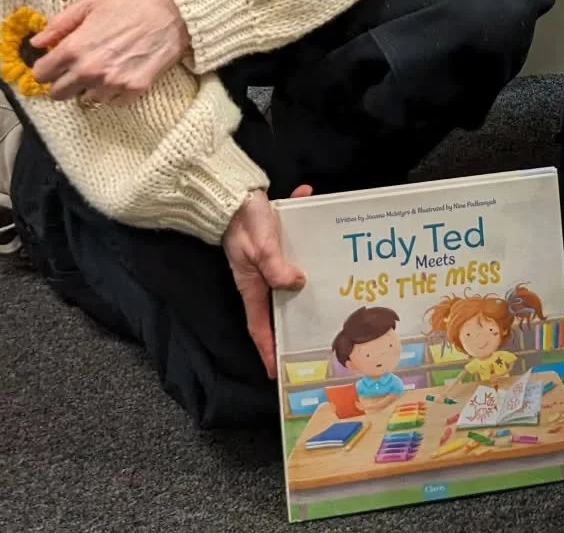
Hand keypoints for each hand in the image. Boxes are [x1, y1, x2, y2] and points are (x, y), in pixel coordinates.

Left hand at [30, 0, 191, 104]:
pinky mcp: (133, 91)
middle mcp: (89, 71)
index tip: (53, 64)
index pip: (41, 74)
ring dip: (88, 88)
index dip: (45, 67)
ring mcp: (112, 84)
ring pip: (85, 100)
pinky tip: (120, 74)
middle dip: (63, 82)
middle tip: (76, 69)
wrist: (174, 14)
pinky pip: (111, 102)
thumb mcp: (91, 3)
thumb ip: (60, 24)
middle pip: (58, 94)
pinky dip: (111, 92)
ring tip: (102, 70)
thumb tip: (36, 42)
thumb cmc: (132, 5)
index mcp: (75, 48)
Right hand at [224, 185, 312, 378]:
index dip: (267, 349)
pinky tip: (312, 201)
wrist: (233, 191)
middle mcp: (260, 275)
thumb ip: (277, 268)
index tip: (276, 371)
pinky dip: (303, 220)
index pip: (259, 325)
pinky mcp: (273, 237)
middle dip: (293, 320)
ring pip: (289, 273)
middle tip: (315, 333)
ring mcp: (267, 257)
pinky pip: (293, 233)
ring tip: (331, 288)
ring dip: (306, 276)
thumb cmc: (245, 223)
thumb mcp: (261, 249)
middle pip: (278, 303)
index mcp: (252, 285)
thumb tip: (298, 284)